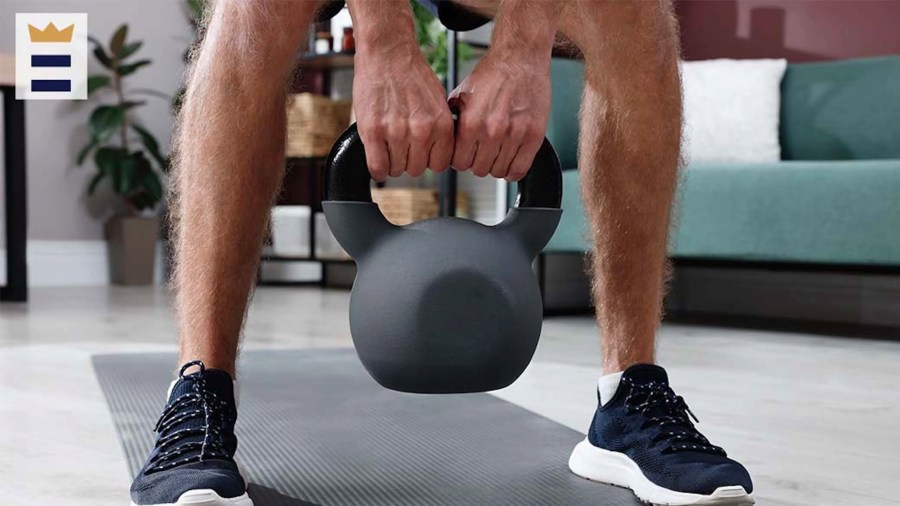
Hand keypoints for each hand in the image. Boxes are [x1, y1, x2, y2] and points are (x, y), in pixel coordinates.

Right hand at [353, 44, 453, 180]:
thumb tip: (437, 152)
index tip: (420, 154)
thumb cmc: (411, 74)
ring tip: (388, 143)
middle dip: (408, 160)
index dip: (428, 160)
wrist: (388, 53)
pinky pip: (378, 168)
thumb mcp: (438, 102)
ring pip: (396, 170)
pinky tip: (377, 155)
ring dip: (391, 161)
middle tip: (401, 144)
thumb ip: (439, 129)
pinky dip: (377, 167)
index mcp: (441, 125)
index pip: (439, 165)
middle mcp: (421, 131)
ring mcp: (396, 133)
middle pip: (416, 169)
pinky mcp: (373, 132)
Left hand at [449, 47, 550, 180]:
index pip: (459, 163)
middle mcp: (493, 131)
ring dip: (496, 165)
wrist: (520, 58)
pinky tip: (511, 159)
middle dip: (478, 163)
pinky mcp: (534, 135)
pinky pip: (521, 169)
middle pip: (479, 170)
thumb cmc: (492, 74)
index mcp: (471, 122)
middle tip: (481, 152)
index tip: (465, 155)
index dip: (460, 160)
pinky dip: (514, 170)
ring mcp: (515, 134)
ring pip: (499, 172)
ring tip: (496, 153)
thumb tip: (444, 141)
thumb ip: (453, 121)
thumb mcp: (462, 95)